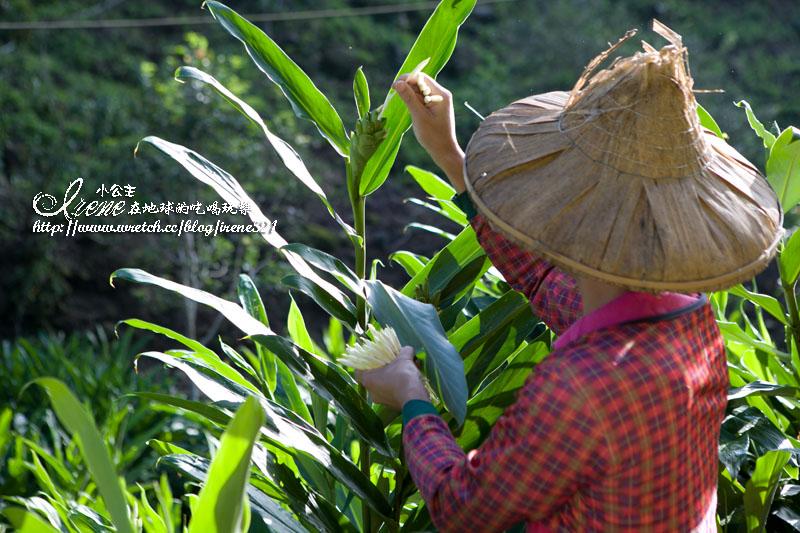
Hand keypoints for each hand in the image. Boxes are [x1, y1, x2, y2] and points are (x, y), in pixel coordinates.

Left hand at [354, 346, 430, 410]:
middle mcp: (372, 392)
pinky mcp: (393, 405)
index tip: (372, 358)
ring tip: (410, 366)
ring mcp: (382, 400)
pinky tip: (414, 376)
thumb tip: (406, 349)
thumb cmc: (403, 377)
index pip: (358, 371)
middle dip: (385, 367)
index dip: (363, 363)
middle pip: (374, 376)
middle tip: (395, 361)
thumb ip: (404, 351)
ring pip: (387, 383)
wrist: (416, 399)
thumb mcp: (404, 358)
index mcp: (368, 380)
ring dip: (396, 375)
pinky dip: (402, 383)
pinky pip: (395, 391)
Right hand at [393, 73, 465, 191]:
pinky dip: (414, 101)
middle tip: (394, 94)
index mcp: (440, 94)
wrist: (444, 151)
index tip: (394, 86)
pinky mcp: (435, 107)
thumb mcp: (418, 116)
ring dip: (410, 94)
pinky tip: (410, 109)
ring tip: (403, 105)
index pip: (421, 77)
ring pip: (420, 90)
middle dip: (407, 86)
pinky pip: (422, 98)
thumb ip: (409, 98)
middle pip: (421, 82)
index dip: (407, 79)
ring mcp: (438, 100)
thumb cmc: (433, 136)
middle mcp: (441, 94)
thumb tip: (397, 83)